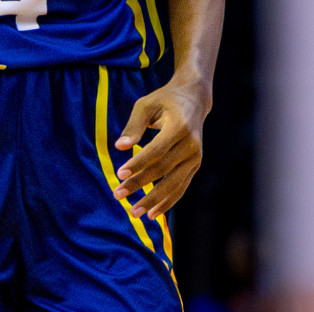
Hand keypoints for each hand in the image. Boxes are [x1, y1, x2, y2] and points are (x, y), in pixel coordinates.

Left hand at [111, 82, 204, 217]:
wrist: (194, 99)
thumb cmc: (164, 100)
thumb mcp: (146, 104)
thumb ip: (134, 125)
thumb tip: (119, 147)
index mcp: (180, 126)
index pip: (156, 151)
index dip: (138, 164)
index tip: (119, 175)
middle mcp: (191, 144)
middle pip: (163, 170)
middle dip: (140, 184)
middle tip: (118, 195)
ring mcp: (196, 157)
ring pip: (174, 184)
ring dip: (153, 200)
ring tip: (134, 212)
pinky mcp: (195, 165)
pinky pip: (181, 187)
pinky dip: (167, 202)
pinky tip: (152, 214)